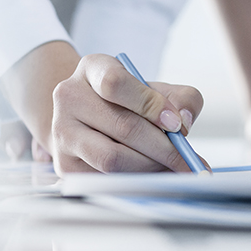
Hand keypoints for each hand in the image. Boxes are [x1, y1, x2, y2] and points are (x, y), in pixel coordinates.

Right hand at [51, 54, 204, 173]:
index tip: (177, 124)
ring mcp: (62, 132)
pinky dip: (136, 181)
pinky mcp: (64, 165)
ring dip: (150, 167)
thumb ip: (182, 98)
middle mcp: (69, 97)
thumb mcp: (157, 90)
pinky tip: (152, 177)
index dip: (150, 105)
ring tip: (170, 168)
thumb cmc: (129, 104)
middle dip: (163, 148)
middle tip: (188, 161)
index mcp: (92, 68)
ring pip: (112, 158)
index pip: (115, 83)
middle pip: (122, 126)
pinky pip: (105, 179)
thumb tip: (184, 121)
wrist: (89, 121)